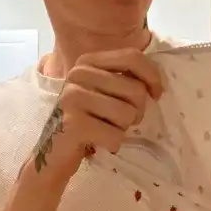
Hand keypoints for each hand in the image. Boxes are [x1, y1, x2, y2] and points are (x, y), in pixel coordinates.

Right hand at [37, 48, 163, 174]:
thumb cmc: (86, 120)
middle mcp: (78, 74)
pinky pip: (116, 136)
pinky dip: (113, 143)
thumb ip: (123, 79)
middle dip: (136, 111)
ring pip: (128, 114)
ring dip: (122, 129)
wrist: (53, 153)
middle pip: (135, 89)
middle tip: (118, 121)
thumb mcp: (102, 91)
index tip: (156, 94)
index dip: (152, 76)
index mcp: (87, 62)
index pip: (132, 57)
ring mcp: (73, 98)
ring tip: (104, 130)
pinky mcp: (74, 124)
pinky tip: (98, 142)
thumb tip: (156, 83)